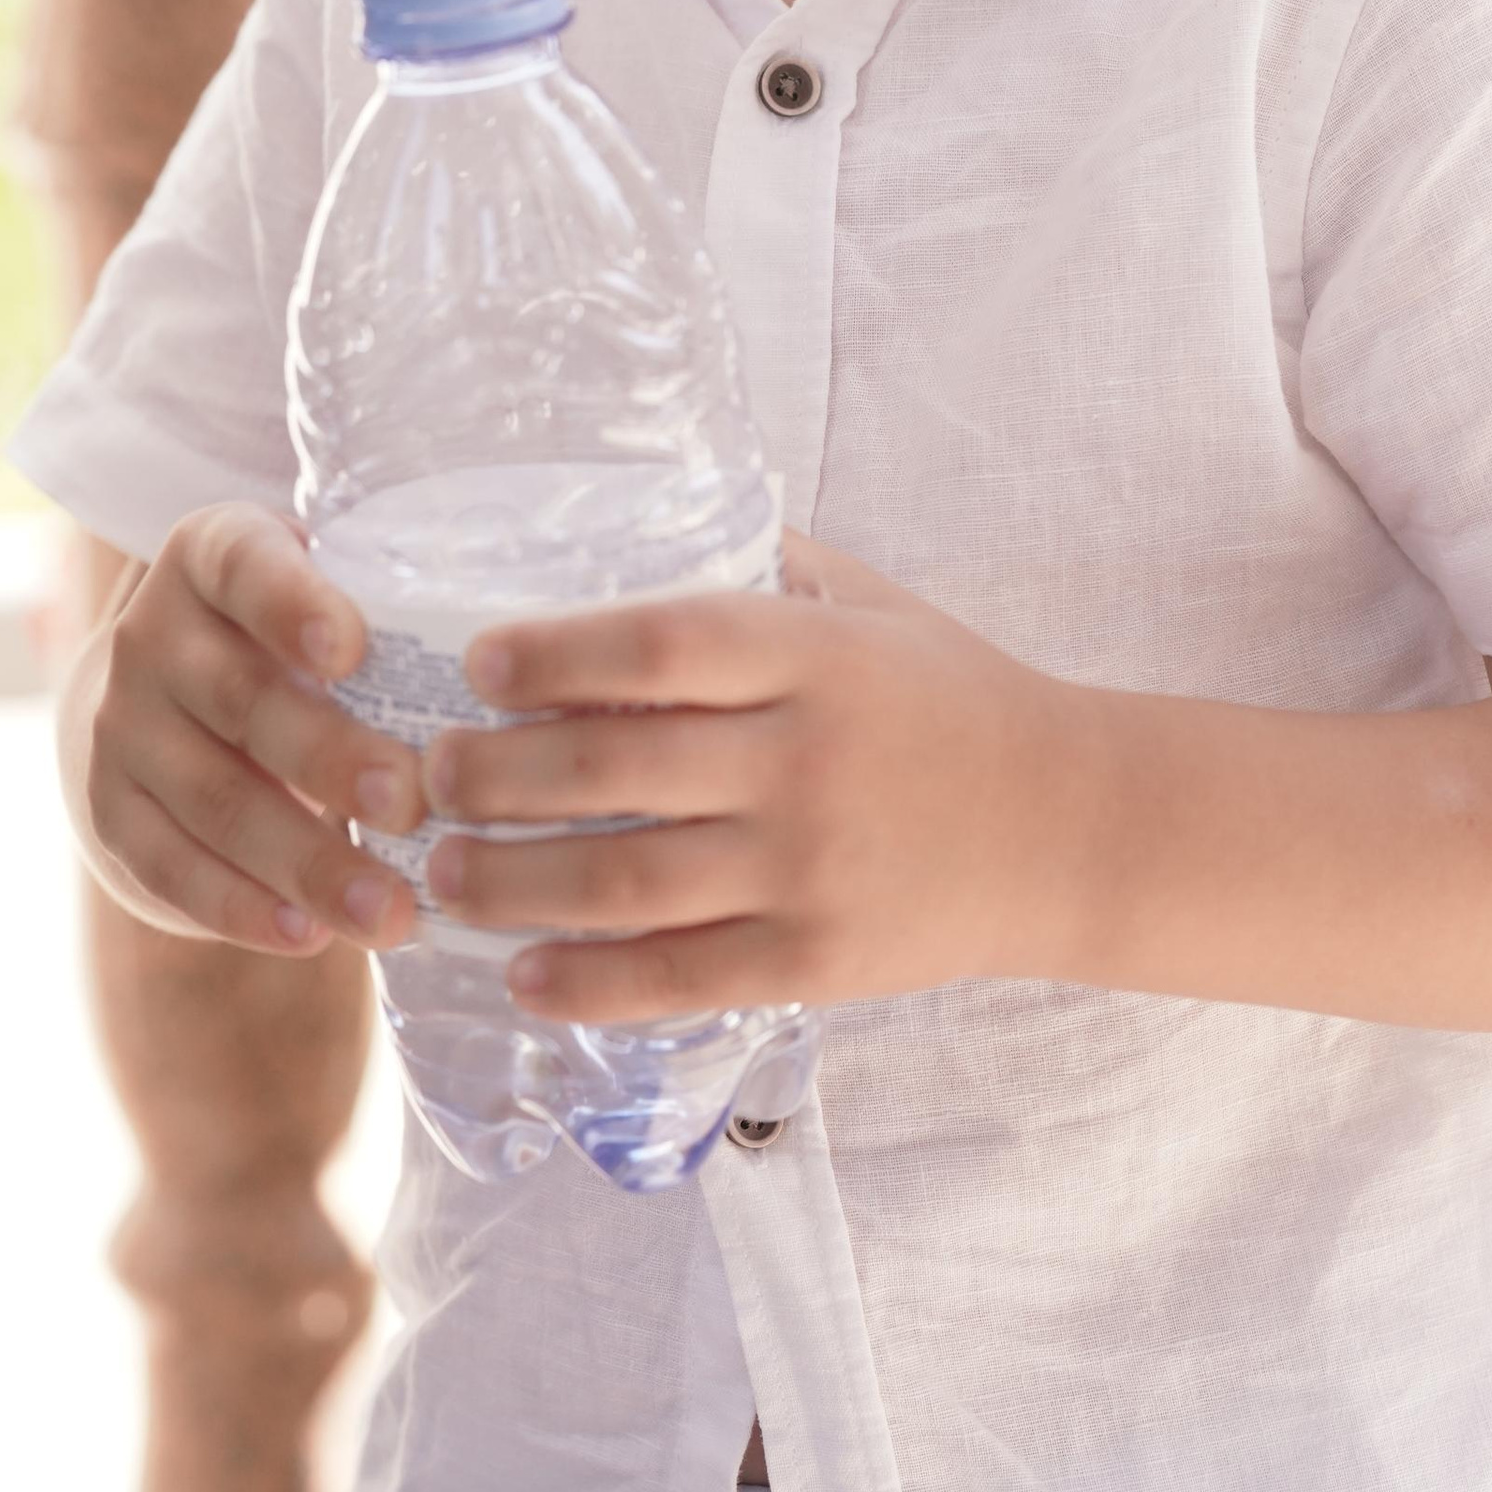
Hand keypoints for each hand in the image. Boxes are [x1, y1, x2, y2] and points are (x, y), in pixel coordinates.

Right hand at [65, 502, 425, 956]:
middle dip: (329, 759)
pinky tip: (309, 936)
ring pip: (213, 799)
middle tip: (412, 805)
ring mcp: (122, 727)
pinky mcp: (110, 813)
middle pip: (240, 700)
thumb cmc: (296, 640)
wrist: (168, 700)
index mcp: (214, 555)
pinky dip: (242, 907)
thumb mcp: (329, 596)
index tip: (353, 652)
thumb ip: (397, 618)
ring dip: (305, 862)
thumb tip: (541, 686)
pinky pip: (172, 868)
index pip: (245, 566)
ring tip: (389, 911)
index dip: (292, 605)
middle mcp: (152, 633)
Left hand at [422, 530, 1081, 1021]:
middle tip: (426, 775)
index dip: (555, 652)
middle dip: (493, 777)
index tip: (479, 662)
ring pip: (624, 883)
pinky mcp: (818, 962)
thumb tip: (636, 506)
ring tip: (445, 873)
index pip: (661, 643)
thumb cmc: (952, 699)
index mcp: (816, 658)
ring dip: (511, 883)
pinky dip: (587, 984)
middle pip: (614, 769)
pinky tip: (522, 976)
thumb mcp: (872, 605)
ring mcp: (810, 869)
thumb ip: (763, 564)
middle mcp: (806, 761)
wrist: (1066, 827)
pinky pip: (678, 979)